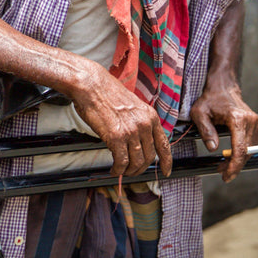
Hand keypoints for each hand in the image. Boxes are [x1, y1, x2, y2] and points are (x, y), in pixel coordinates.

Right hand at [72, 64, 172, 178]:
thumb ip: (139, 122)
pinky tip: (114, 170)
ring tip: (121, 171)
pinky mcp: (116, 137)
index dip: (166, 161)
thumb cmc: (106, 93)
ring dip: (129, 171)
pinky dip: (118, 170)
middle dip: (141, 168)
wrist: (91, 86)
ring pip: (137, 162)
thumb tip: (138, 140)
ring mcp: (131, 132)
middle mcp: (144, 125)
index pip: (164, 144)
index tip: (166, 171)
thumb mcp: (132, 106)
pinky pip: (121, 162)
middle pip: (149, 157)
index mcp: (150, 116)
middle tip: (132, 171)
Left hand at [190, 82, 257, 181]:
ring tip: (223, 165)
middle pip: (246, 153)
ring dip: (237, 161)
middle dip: (234, 166)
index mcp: (238, 119)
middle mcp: (251, 121)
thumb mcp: (199, 113)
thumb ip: (205, 130)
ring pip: (250, 151)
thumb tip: (213, 149)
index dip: (234, 165)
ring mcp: (257, 124)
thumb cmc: (210, 100)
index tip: (227, 176)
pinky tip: (229, 156)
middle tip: (221, 172)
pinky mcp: (257, 126)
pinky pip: (251, 145)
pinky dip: (241, 153)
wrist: (223, 88)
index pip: (240, 149)